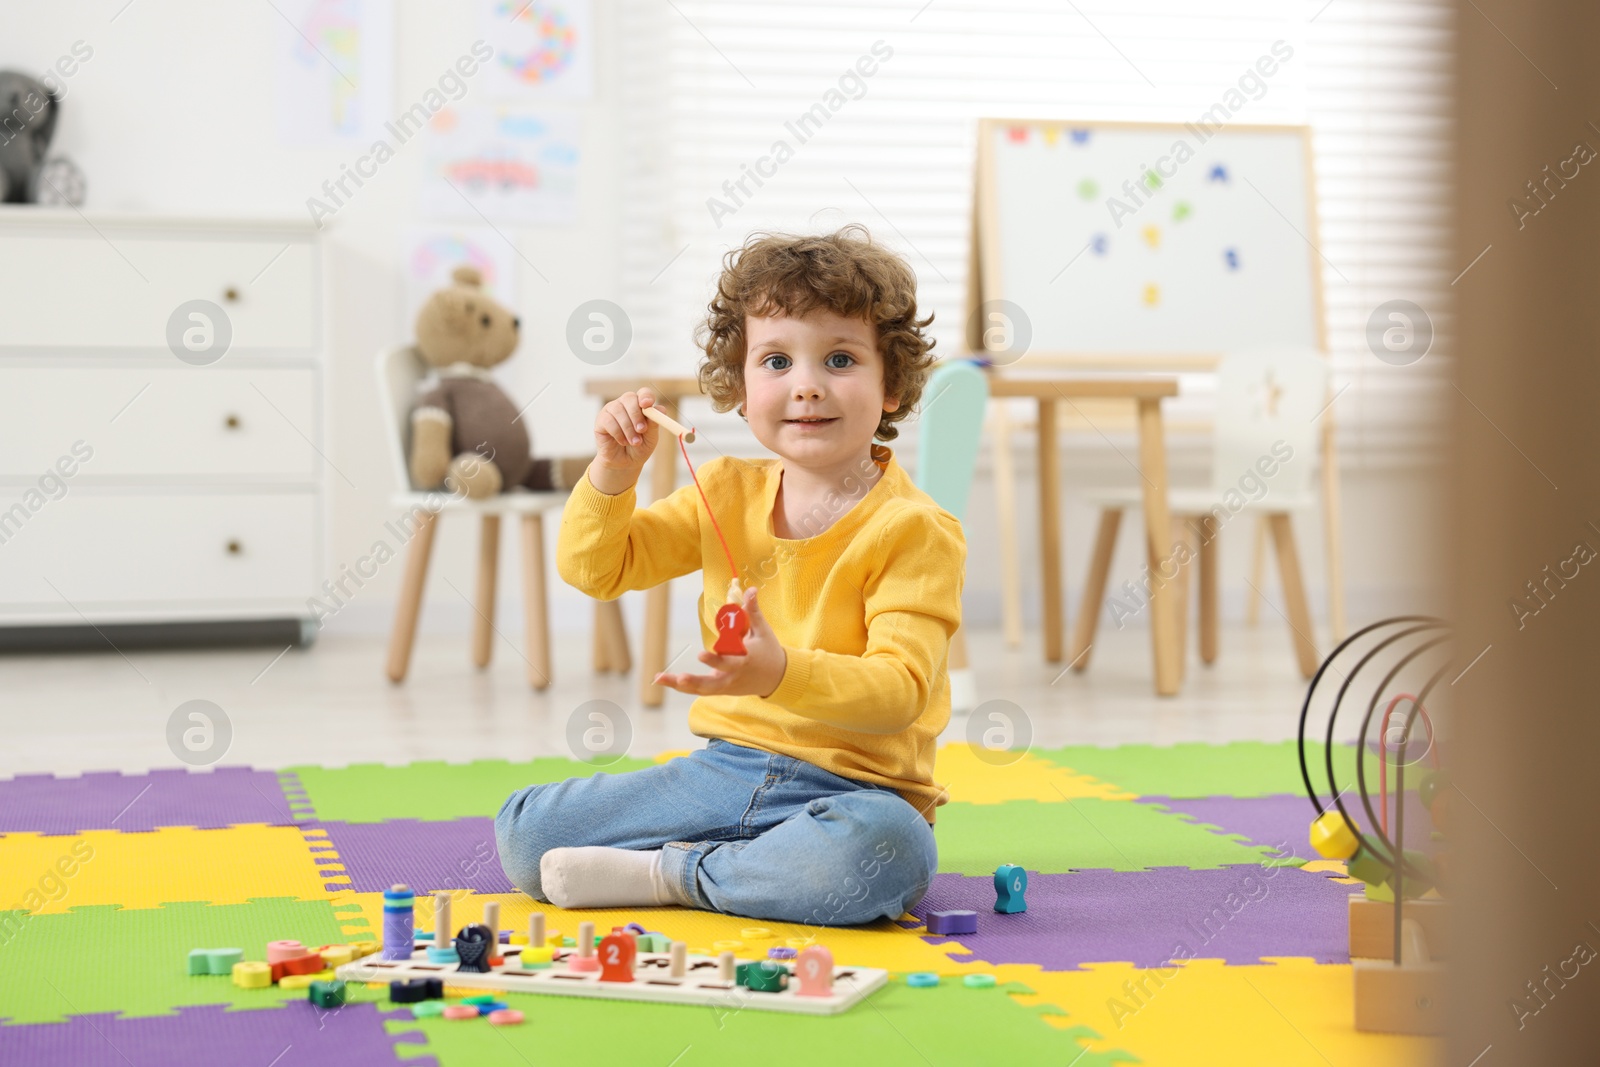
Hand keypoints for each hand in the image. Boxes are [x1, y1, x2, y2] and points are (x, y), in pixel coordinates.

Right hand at [593, 388, 660, 474]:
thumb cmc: (639, 447)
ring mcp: (611, 410)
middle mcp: (625, 404)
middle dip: (636, 414)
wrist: (625, 462)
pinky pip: (608, 421)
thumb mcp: (651, 438)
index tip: (648, 405)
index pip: (643, 393)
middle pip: (629, 398)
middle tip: (642, 430)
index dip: (646, 396)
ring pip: (618, 410)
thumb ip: (654, 424)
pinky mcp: (601, 420)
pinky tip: (623, 442)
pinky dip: (618, 433)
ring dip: (628, 428)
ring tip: (635, 442)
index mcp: (640, 405)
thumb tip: (660, 410)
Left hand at [654, 585, 787, 697]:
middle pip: (711, 684)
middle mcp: (732, 677)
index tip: (701, 654)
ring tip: (659, 678)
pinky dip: (683, 687)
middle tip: (680, 677)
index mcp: (744, 662)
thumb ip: (752, 611)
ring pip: (701, 689)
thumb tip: (750, 589)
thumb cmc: (769, 651)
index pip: (728, 663)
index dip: (715, 660)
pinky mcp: (721, 689)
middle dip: (694, 681)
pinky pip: (700, 690)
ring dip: (680, 685)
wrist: (777, 678)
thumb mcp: (763, 630)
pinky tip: (664, 680)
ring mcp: (726, 686)